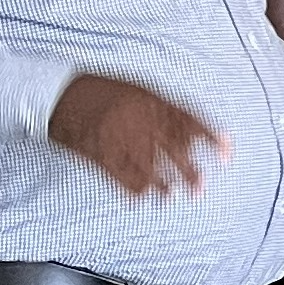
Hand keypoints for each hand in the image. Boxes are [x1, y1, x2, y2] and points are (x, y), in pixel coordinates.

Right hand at [48, 73, 222, 197]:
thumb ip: (165, 105)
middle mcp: (136, 118)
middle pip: (171, 147)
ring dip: (162, 184)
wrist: (56, 90)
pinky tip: (140, 198)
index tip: (227, 152)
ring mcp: (116, 136)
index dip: (211, 136)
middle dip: (188, 169)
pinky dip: (131, 188)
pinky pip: (118, 174)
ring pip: (147, 165)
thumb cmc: (100, 88)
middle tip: (201, 187)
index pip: (190, 119)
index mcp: (150, 98)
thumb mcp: (137, 87)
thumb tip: (193, 128)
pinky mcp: (96, 152)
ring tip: (172, 196)